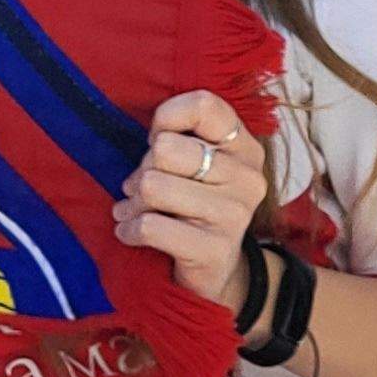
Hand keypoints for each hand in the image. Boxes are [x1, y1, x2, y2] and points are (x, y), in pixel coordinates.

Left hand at [114, 91, 269, 305]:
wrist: (215, 270)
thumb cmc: (193, 204)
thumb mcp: (194, 165)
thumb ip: (177, 139)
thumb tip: (151, 140)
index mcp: (244, 148)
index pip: (204, 106)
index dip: (166, 119)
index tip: (157, 141)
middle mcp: (247, 177)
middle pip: (165, 149)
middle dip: (143, 168)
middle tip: (145, 187)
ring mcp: (234, 215)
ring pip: (153, 186)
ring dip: (133, 202)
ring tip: (136, 210)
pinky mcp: (214, 249)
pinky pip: (150, 226)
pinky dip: (128, 229)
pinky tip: (131, 233)